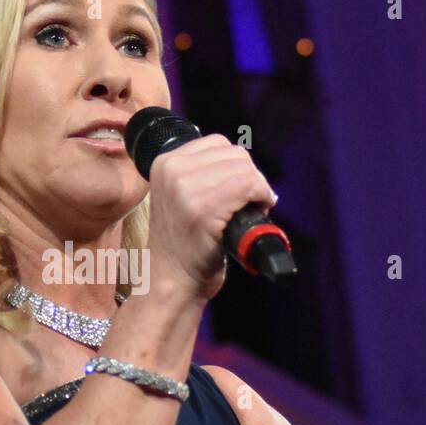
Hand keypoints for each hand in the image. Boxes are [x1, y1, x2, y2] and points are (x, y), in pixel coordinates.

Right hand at [144, 133, 276, 302]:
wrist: (172, 280)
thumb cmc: (183, 244)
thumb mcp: (179, 196)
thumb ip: (200, 174)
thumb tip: (243, 165)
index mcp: (164, 163)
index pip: (217, 144)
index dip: (237, 166)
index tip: (239, 190)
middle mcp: (172, 170)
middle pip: (235, 154)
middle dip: (250, 177)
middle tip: (248, 203)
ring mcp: (186, 189)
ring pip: (245, 169)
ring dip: (258, 189)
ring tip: (249, 210)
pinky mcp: (203, 208)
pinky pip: (248, 186)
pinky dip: (261, 198)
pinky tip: (257, 212)